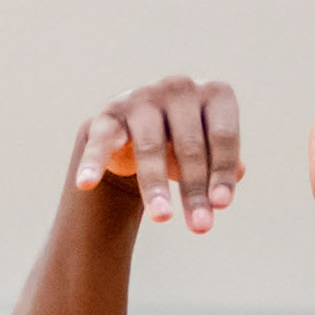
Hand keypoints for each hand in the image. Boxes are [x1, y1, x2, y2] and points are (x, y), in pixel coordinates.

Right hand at [71, 73, 241, 233]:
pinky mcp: (109, 115)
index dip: (221, 172)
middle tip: (200, 228)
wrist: (138, 132)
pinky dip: (93, 162)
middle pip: (189, 145)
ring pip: (151, 146)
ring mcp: (141, 98)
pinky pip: (102, 141)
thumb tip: (228, 186)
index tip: (221, 205)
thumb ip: (223, 167)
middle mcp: (178, 87)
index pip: (223, 135)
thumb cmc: (186, 145)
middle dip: (194, 189)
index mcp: (214, 94)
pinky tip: (85, 184)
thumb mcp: (211, 154)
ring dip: (156, 186)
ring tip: (162, 218)